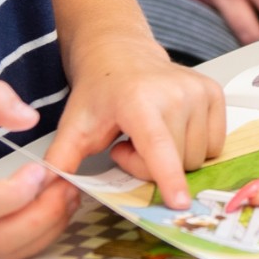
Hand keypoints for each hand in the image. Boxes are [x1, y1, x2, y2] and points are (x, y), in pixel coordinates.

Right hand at [0, 80, 79, 258]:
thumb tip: (27, 117)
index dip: (18, 193)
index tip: (42, 167)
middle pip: (0, 238)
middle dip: (44, 214)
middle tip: (67, 181)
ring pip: (7, 250)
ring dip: (46, 228)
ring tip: (66, 192)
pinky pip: (7, 249)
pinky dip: (38, 235)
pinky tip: (53, 205)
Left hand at [46, 34, 226, 209]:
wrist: (120, 55)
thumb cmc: (99, 92)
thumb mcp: (73, 127)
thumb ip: (59, 162)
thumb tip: (43, 191)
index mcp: (139, 101)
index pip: (158, 147)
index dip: (168, 178)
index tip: (180, 203)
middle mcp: (175, 92)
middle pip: (177, 163)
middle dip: (152, 167)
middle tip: (129, 146)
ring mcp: (197, 90)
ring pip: (197, 157)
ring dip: (174, 158)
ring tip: (149, 136)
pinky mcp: (213, 92)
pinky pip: (215, 143)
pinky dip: (195, 146)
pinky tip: (172, 129)